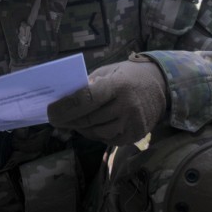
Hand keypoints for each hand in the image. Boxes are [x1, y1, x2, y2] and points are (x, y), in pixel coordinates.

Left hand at [48, 53, 167, 144]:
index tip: (50, 112)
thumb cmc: (128, 76)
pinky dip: (96, 133)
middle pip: (89, 119)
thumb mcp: (108, 72)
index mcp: (118, 86)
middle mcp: (126, 106)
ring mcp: (131, 124)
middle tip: (55, 120)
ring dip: (81, 128)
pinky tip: (91, 126)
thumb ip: (88, 85)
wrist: (161, 85)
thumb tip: (64, 100)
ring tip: (72, 121)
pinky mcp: (134, 136)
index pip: (86, 99)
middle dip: (68, 120)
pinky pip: (107, 139)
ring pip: (96, 132)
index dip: (65, 107)